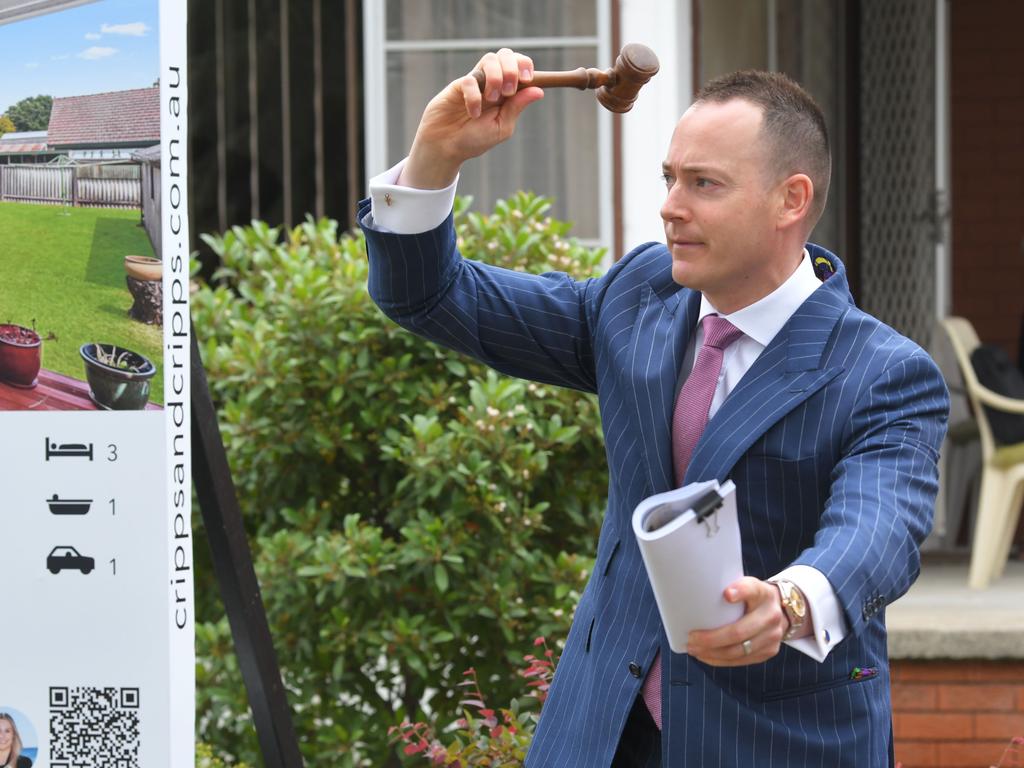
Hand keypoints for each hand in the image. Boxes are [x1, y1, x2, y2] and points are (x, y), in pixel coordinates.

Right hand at [401, 48, 544, 188]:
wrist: (447, 147)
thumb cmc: (474, 139)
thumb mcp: (501, 127)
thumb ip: (516, 108)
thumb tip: (539, 91)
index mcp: (506, 92)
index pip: (519, 65)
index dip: (526, 65)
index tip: (527, 80)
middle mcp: (491, 82)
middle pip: (506, 55)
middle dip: (512, 69)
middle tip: (509, 91)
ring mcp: (475, 82)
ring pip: (489, 59)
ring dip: (496, 77)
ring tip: (491, 99)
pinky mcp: (458, 86)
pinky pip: (470, 80)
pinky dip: (475, 96)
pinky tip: (473, 113)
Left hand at [686, 577, 788, 665]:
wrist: (782, 610)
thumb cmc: (753, 596)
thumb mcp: (747, 585)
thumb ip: (730, 589)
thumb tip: (695, 595)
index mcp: (763, 593)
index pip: (752, 590)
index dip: (740, 591)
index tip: (726, 594)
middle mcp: (771, 615)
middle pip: (739, 631)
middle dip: (711, 639)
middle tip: (691, 639)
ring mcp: (772, 636)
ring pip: (739, 651)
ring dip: (712, 653)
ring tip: (694, 650)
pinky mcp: (769, 652)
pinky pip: (742, 660)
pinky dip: (721, 661)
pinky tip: (706, 657)